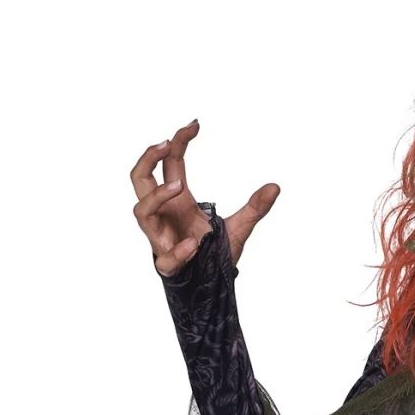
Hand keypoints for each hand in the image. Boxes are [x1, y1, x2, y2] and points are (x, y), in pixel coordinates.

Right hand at [130, 119, 279, 275]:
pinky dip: (178, 251)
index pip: (169, 163)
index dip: (177, 141)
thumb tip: (276, 187)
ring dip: (158, 195)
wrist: (212, 291)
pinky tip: (193, 244)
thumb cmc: (214, 256)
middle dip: (147, 157)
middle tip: (166, 143)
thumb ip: (255, 209)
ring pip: (141, 210)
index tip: (195, 124)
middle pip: (139, 178)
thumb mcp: (239, 228)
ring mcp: (161, 238)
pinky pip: (164, 258)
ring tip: (180, 186)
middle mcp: (165, 215)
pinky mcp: (167, 264)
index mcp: (179, 201)